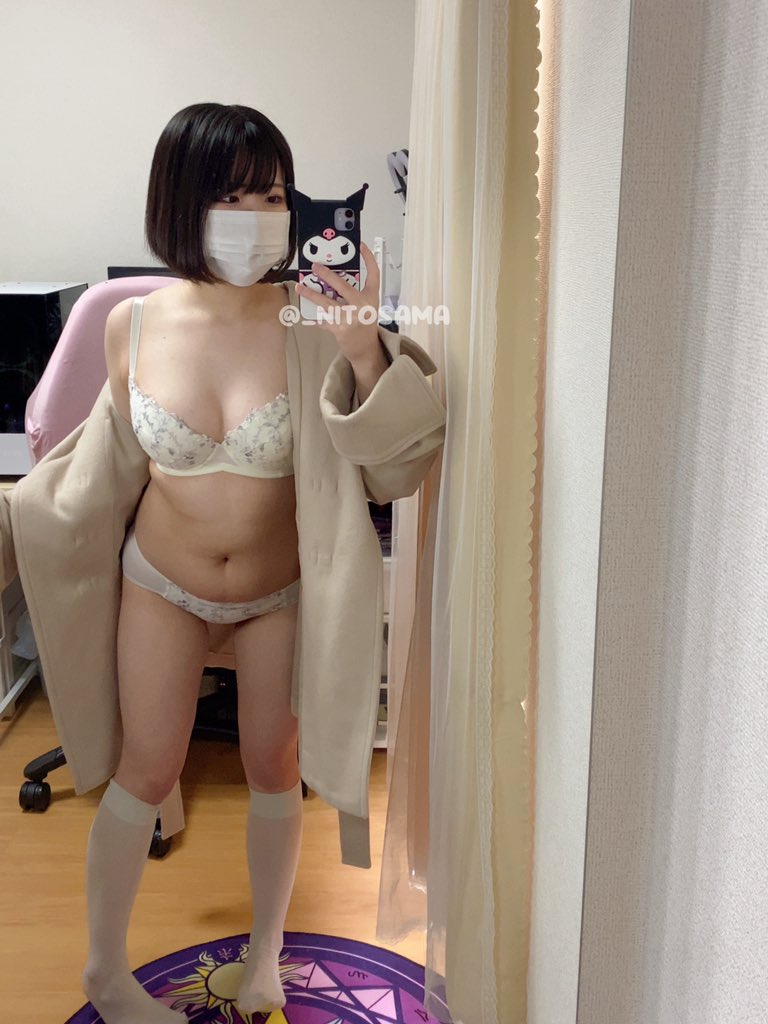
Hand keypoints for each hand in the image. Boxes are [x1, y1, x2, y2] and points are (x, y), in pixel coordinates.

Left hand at [296, 241, 384, 366]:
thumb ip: (355, 293)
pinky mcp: (340, 329)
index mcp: (371, 297)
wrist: (366, 349)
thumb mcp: (367, 305)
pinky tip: (310, 317)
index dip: (369, 258)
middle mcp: (363, 306)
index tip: (361, 245)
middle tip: (315, 266)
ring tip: (300, 287)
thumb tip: (332, 279)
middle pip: (343, 285)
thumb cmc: (364, 323)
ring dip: (311, 294)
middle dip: (327, 274)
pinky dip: (316, 318)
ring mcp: (351, 318)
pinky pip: (323, 319)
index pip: (373, 273)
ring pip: (327, 303)